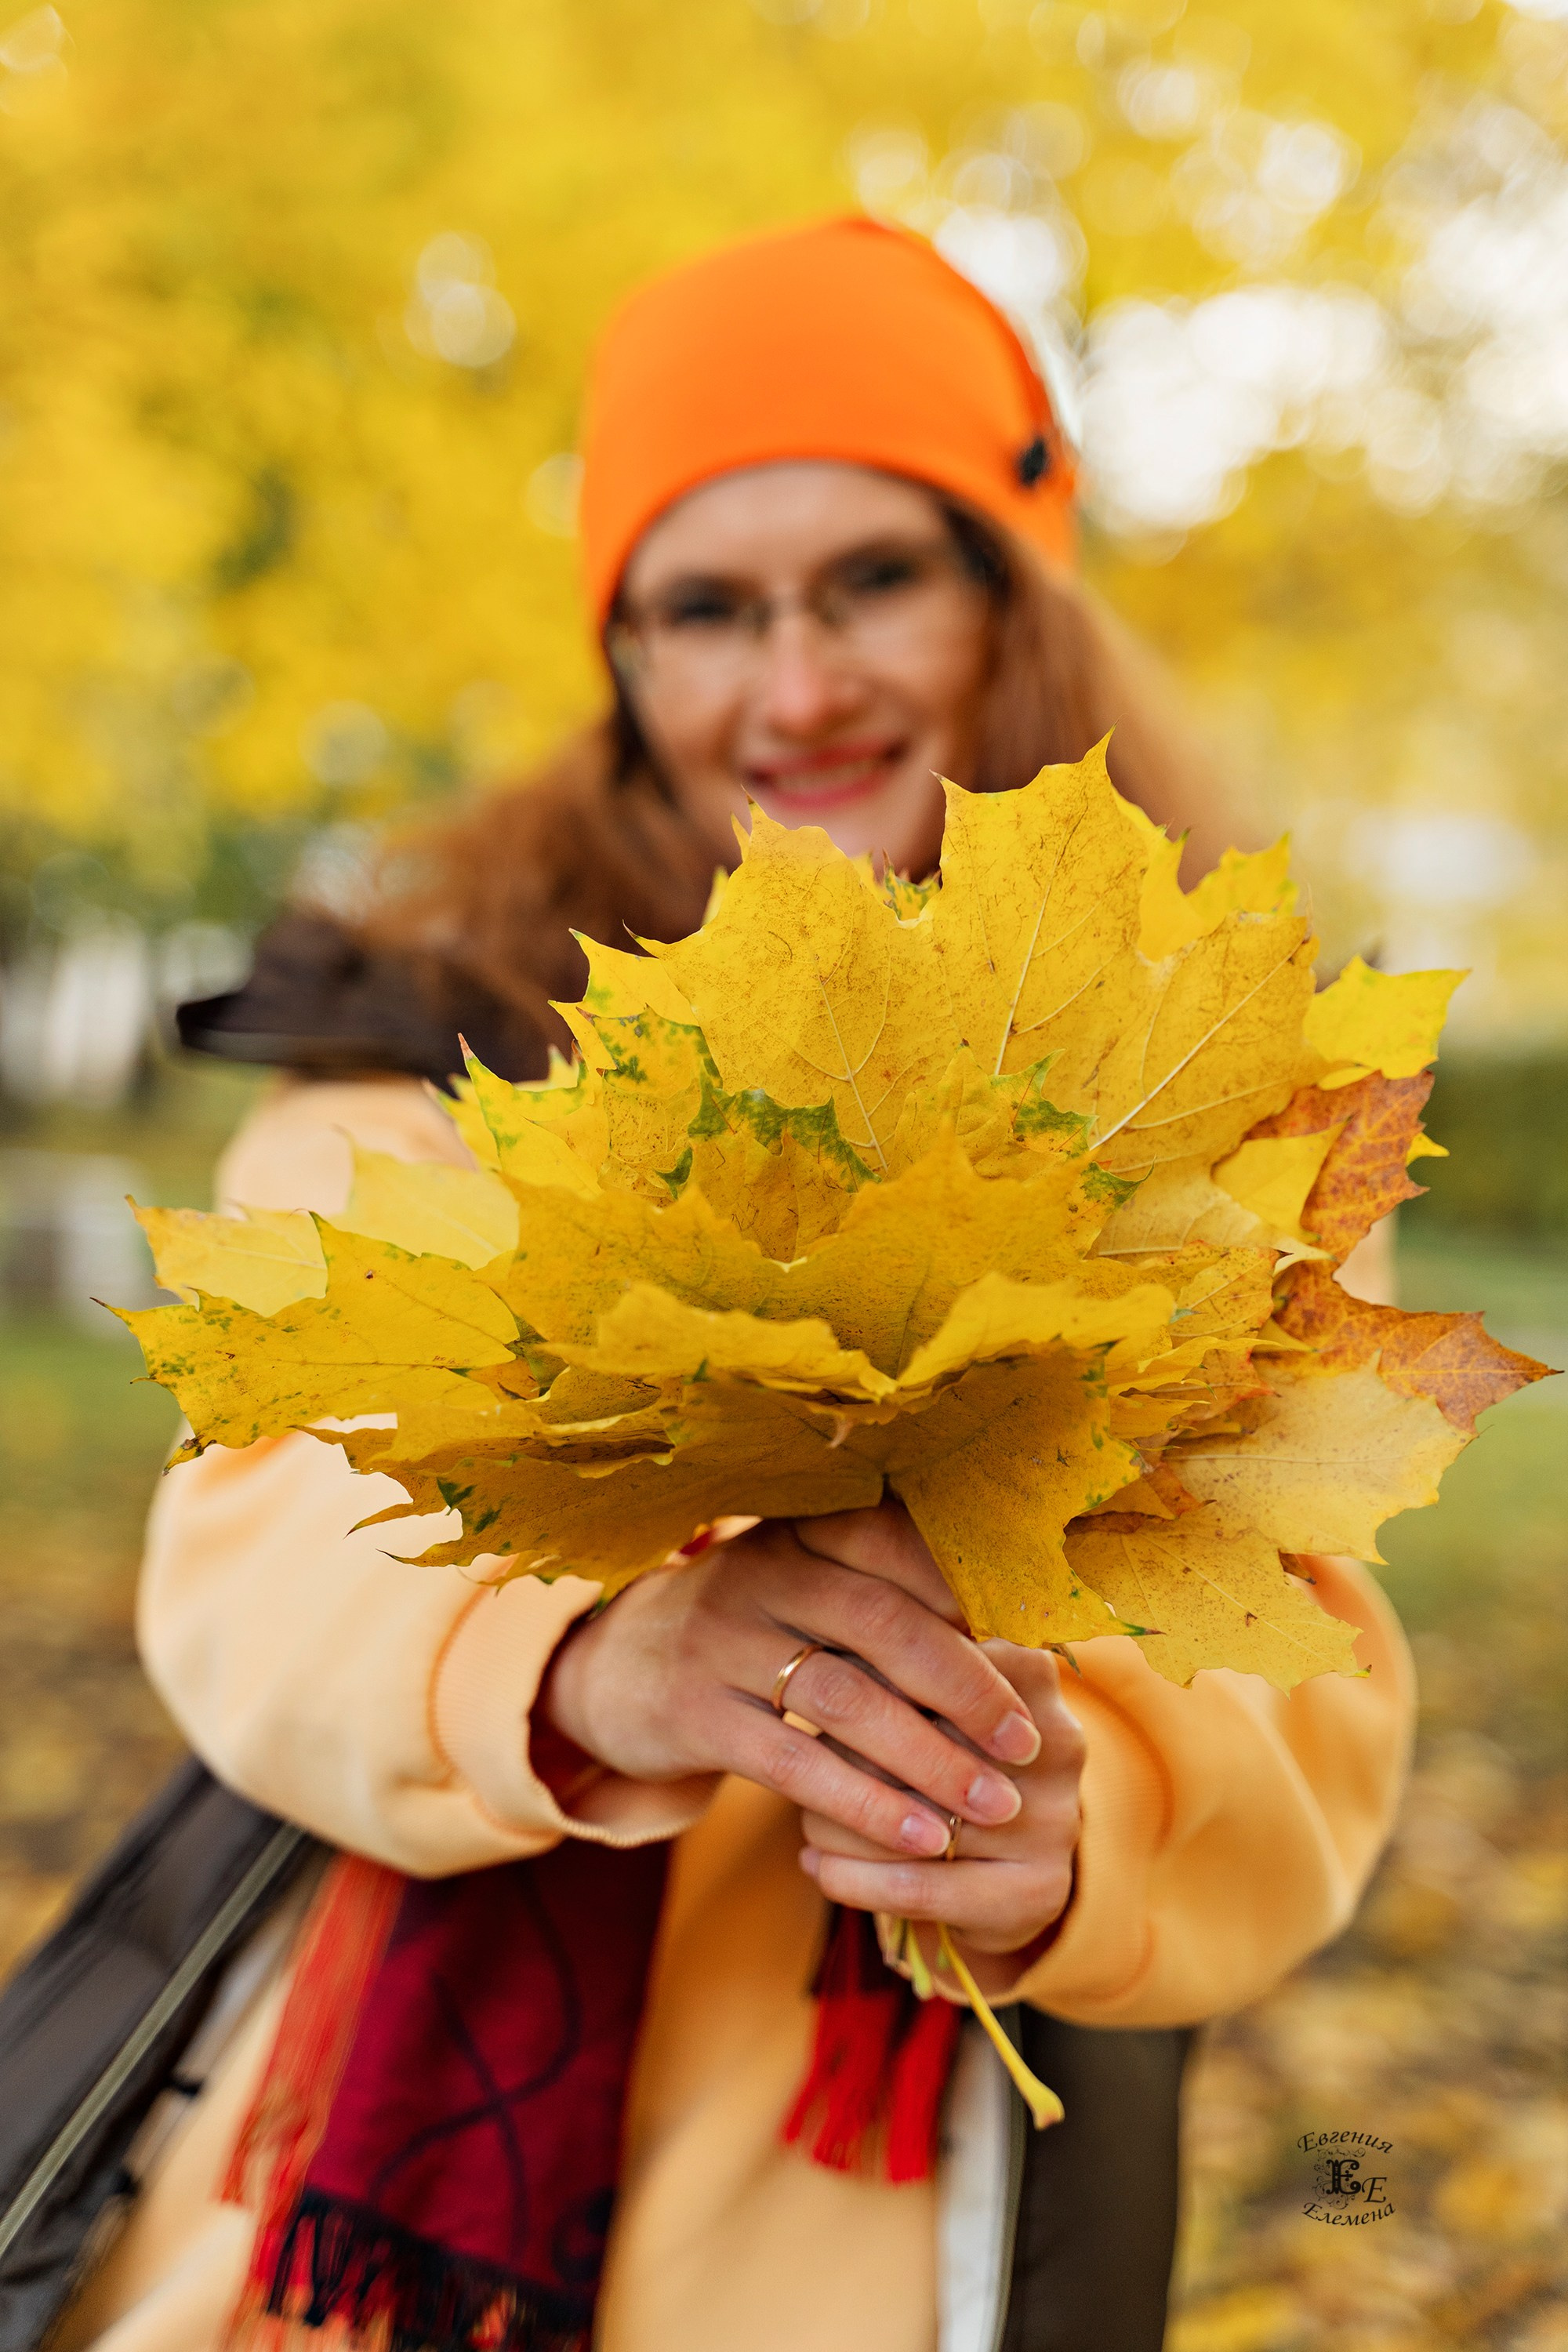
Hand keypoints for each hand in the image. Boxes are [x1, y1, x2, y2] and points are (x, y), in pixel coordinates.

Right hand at [541, 1502, 1043, 1861]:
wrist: (613, 1667)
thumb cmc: (750, 1632)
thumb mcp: (804, 1590)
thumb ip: (888, 1598)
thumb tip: (1023, 1639)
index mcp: (801, 1533)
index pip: (896, 1544)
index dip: (969, 1592)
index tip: (1035, 1643)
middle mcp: (759, 1574)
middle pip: (882, 1623)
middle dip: (967, 1686)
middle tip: (1029, 1741)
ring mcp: (720, 1642)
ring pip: (844, 1699)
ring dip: (930, 1758)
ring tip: (993, 1805)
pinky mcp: (694, 1714)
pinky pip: (793, 1763)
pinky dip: (864, 1803)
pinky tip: (917, 1837)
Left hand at [798, 1642, 1083, 1996]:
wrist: (1013, 1864)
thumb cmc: (950, 1754)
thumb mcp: (933, 1698)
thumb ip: (888, 1667)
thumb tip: (813, 1655)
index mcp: (1031, 1674)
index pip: (934, 1664)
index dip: (866, 1679)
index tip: (819, 1690)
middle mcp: (1057, 1741)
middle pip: (922, 1742)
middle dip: (847, 1757)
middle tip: (802, 1763)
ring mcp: (1054, 1821)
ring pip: (914, 1820)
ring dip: (841, 1824)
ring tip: (809, 1820)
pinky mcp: (1037, 1892)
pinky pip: (919, 1886)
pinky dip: (853, 1877)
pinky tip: (817, 1867)